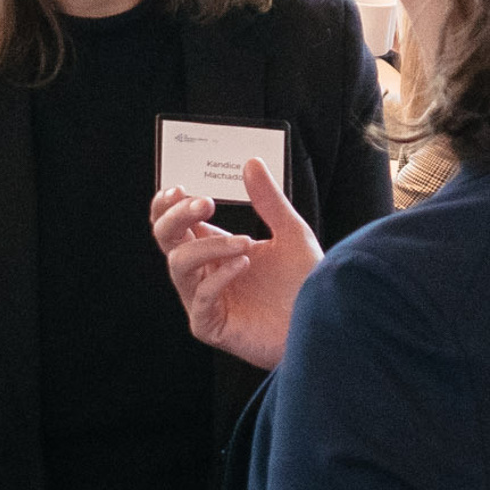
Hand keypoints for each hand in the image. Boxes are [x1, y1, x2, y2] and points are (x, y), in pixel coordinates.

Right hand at [150, 157, 321, 371]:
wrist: (323, 324)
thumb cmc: (304, 283)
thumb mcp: (292, 233)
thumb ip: (269, 200)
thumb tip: (251, 162)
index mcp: (214, 248)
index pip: (174, 223)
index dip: (168, 205)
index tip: (179, 188)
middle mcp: (203, 271)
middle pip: (166, 239)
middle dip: (177, 217)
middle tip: (204, 203)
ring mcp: (203, 300)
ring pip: (178, 265)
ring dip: (207, 247)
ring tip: (244, 243)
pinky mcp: (210, 326)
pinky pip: (200, 298)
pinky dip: (219, 277)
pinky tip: (245, 264)